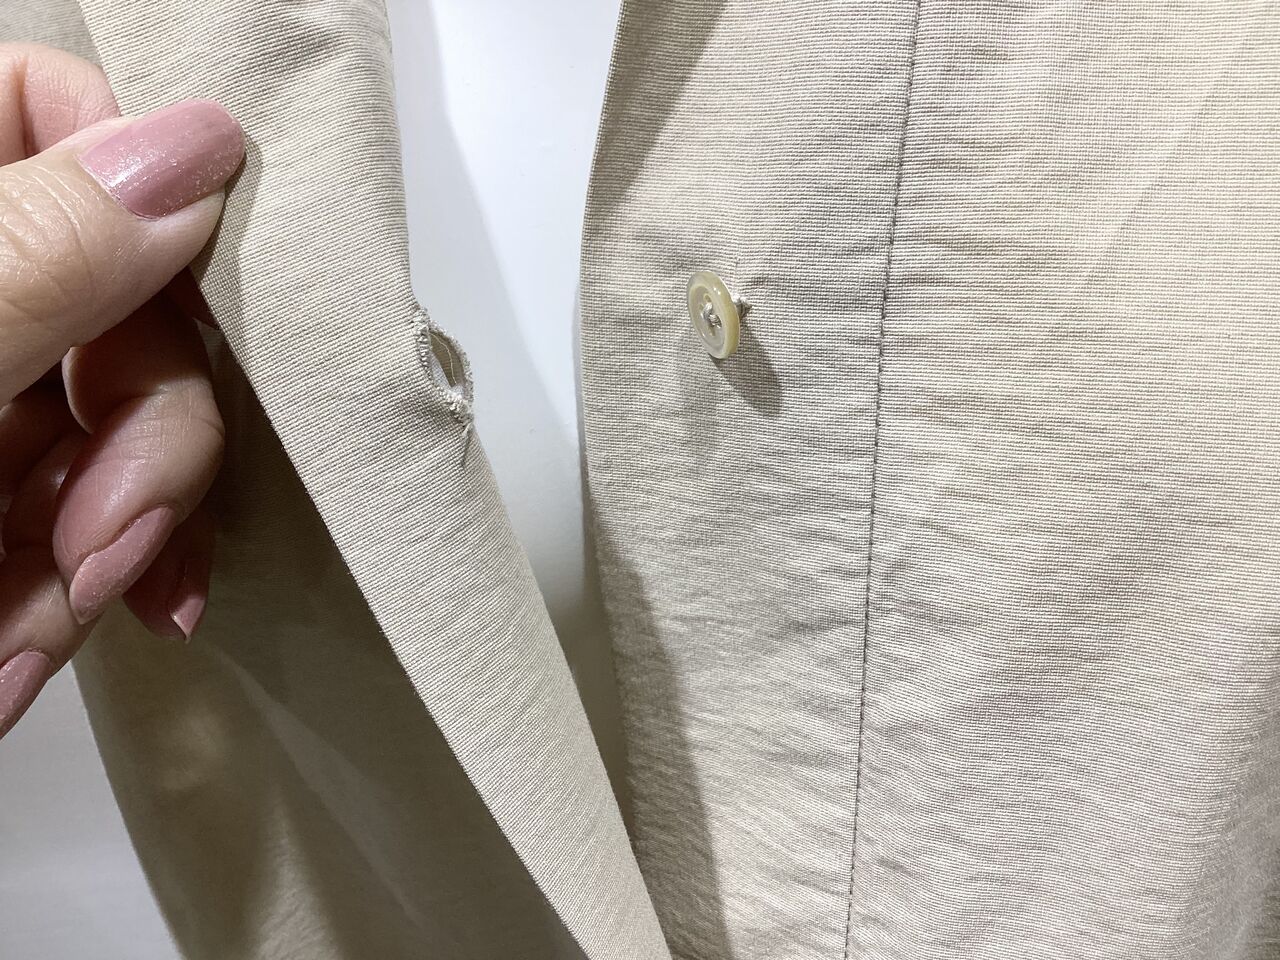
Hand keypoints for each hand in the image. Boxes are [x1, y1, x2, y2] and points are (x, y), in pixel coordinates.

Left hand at [0, 44, 243, 738]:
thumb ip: (42, 249)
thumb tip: (205, 147)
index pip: (55, 119)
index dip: (139, 215)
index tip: (158, 332)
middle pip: (123, 303)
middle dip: (145, 444)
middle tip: (107, 548)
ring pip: (116, 431)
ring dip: (103, 550)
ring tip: (26, 645)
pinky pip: (74, 520)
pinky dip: (65, 598)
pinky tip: (19, 657)